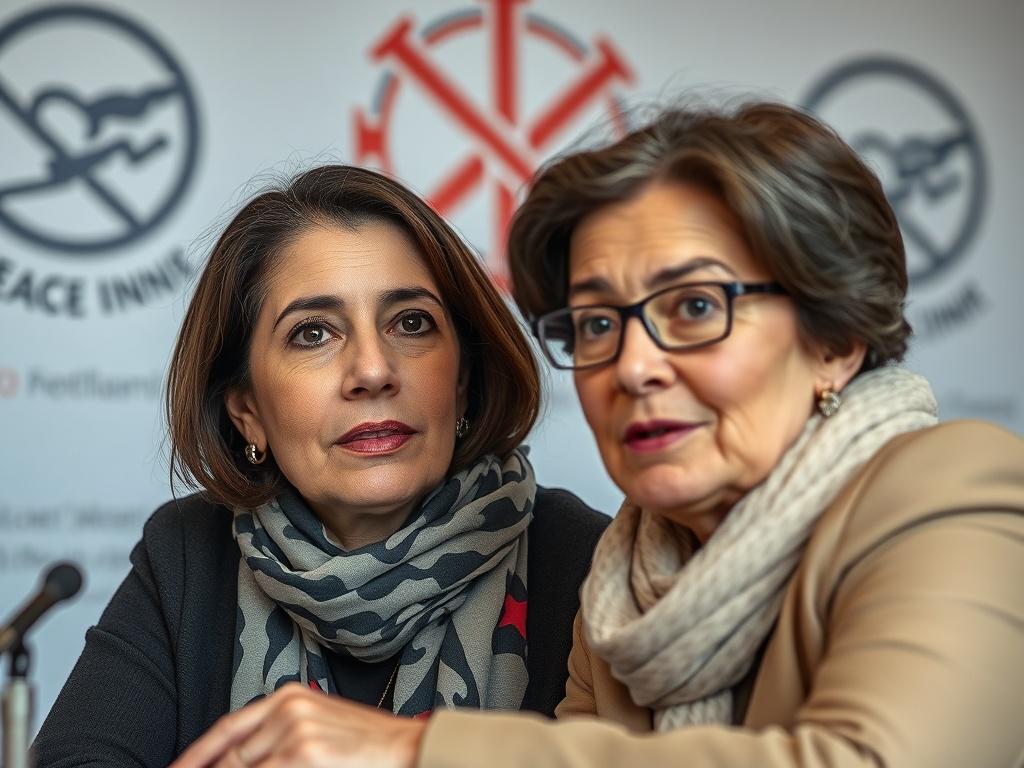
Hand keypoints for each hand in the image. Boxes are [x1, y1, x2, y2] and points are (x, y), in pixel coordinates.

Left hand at [169, 682, 425, 767]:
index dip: (195, 756)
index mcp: (288, 697)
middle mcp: (287, 708)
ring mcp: (295, 732)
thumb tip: (239, 761)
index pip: (227, 729)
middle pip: (231, 756)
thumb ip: (278, 739)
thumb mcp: (318, 729)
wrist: (409, 747)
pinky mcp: (303, 755)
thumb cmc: (367, 745)